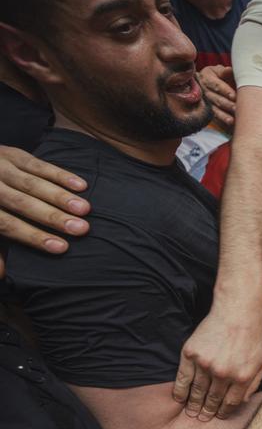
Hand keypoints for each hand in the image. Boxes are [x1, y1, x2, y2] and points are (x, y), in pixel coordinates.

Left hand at [0, 146, 89, 275]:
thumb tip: (3, 274)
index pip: (8, 224)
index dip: (34, 236)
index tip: (61, 248)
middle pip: (22, 203)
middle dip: (52, 216)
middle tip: (81, 229)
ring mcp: (0, 167)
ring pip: (32, 183)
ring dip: (60, 196)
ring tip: (85, 209)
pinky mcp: (13, 154)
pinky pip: (38, 163)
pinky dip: (60, 174)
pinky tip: (81, 185)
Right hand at [173, 308, 261, 420]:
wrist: (237, 311)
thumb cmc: (253, 336)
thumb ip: (254, 383)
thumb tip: (242, 402)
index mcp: (242, 376)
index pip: (230, 403)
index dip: (224, 412)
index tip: (219, 416)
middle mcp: (223, 373)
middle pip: (213, 400)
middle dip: (207, 412)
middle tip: (202, 418)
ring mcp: (205, 363)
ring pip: (197, 391)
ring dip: (193, 404)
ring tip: (191, 413)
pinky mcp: (191, 354)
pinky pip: (183, 378)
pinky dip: (180, 391)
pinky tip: (179, 399)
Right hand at [198, 65, 236, 128]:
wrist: (215, 82)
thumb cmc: (222, 75)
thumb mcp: (223, 70)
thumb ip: (226, 72)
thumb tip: (229, 70)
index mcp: (206, 76)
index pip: (216, 84)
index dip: (225, 90)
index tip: (233, 96)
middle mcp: (202, 89)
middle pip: (214, 97)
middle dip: (226, 104)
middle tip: (236, 108)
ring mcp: (204, 100)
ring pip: (213, 108)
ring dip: (223, 115)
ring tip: (232, 120)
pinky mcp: (207, 110)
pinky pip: (213, 116)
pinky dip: (221, 121)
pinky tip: (228, 124)